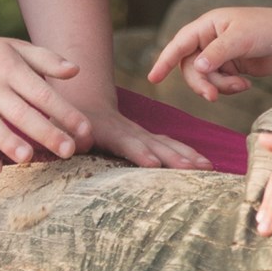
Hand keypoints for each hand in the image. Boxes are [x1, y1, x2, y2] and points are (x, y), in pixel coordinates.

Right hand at [0, 35, 95, 172]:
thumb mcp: (18, 49)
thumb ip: (47, 59)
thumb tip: (76, 70)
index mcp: (10, 68)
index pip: (41, 92)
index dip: (64, 112)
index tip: (85, 130)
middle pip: (19, 112)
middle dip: (44, 132)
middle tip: (68, 151)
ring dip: (7, 142)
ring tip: (28, 158)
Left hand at [73, 99, 214, 171]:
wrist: (82, 101)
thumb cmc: (67, 122)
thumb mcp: (63, 126)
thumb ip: (69, 137)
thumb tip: (74, 144)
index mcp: (107, 131)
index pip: (126, 143)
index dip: (139, 152)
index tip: (153, 163)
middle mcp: (129, 131)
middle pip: (155, 144)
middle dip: (175, 156)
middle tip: (195, 169)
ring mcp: (140, 134)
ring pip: (168, 143)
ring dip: (188, 155)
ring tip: (208, 168)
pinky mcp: (147, 137)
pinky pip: (170, 145)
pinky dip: (188, 153)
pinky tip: (205, 164)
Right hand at [150, 7, 271, 101]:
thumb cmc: (265, 30)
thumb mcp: (241, 38)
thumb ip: (218, 52)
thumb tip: (197, 67)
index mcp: (206, 26)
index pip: (179, 44)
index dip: (164, 60)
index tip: (153, 78)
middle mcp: (206, 40)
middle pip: (190, 68)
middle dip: (201, 83)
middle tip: (213, 96)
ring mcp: (215, 56)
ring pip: (204, 79)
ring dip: (220, 86)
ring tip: (242, 84)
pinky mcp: (226, 69)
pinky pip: (218, 84)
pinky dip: (229, 87)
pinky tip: (245, 83)